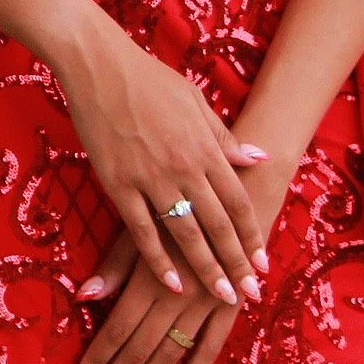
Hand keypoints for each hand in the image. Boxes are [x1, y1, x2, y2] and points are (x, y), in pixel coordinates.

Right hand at [52, 20, 273, 312]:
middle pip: (218, 224)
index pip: (238, 200)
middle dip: (237, 262)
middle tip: (251, 293)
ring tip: (222, 296)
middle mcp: (185, 167)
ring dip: (206, 269)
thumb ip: (225, 137)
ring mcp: (152, 179)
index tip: (263, 263)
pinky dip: (159, 261)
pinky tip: (173, 284)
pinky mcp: (119, 185)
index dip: (252, 234)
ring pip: (186, 234)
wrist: (101, 67)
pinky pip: (143, 232)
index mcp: (207, 147)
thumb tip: (259, 157)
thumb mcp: (197, 102)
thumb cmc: (150, 80)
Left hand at [71, 155, 294, 363]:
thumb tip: (85, 296)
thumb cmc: (184, 198)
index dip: (97, 361)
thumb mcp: (144, 223)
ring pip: (169, 355)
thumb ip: (117, 264)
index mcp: (151, 275)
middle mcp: (177, 295)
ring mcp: (206, 304)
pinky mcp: (230, 305)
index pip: (116, 330)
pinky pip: (210, 347)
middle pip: (139, 350)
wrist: (245, 183)